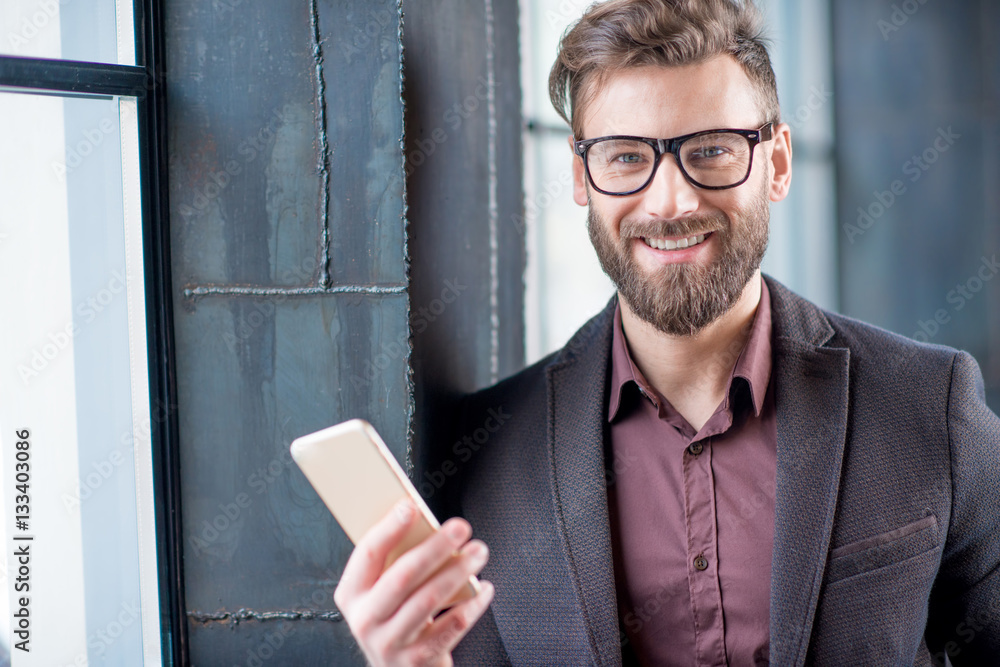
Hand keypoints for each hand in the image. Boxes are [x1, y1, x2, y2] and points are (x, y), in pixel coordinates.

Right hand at [334, 499, 494, 666]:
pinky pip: (451, 627)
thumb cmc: (395, 616)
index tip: (411, 506)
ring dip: (458, 571)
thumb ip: (394, 562)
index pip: (367, 553)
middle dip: (435, 547)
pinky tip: (483, 588)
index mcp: (351, 593)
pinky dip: (472, 605)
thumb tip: (423, 522)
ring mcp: (389, 643)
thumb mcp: (381, 591)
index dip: (389, 527)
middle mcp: (365, 619)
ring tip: (478, 552)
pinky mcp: (416, 660)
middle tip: (460, 527)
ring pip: (428, 600)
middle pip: (402, 576)